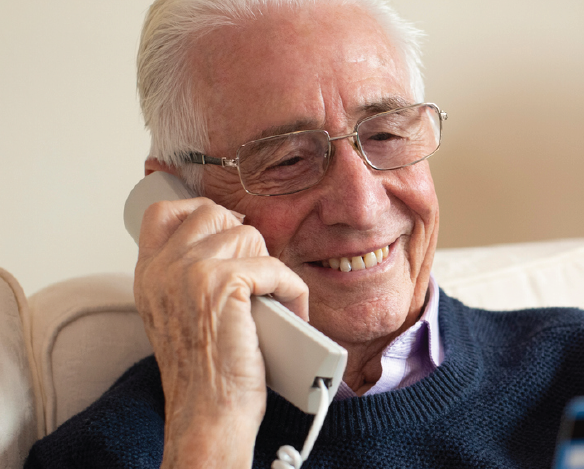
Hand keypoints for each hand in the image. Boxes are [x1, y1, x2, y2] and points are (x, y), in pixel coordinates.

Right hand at [133, 197, 308, 467]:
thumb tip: (234, 242)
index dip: (201, 210)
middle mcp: (163, 268)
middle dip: (245, 240)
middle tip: (258, 276)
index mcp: (149, 274)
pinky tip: (293, 313)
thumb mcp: (181, 315)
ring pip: (249, 236)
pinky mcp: (223, 282)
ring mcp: (191, 271)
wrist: (208, 412)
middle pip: (214, 214)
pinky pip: (275, 267)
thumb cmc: (205, 373)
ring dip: (273, 269)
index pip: (164, 212)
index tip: (228, 228)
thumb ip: (190, 277)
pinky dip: (293, 291)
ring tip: (276, 302)